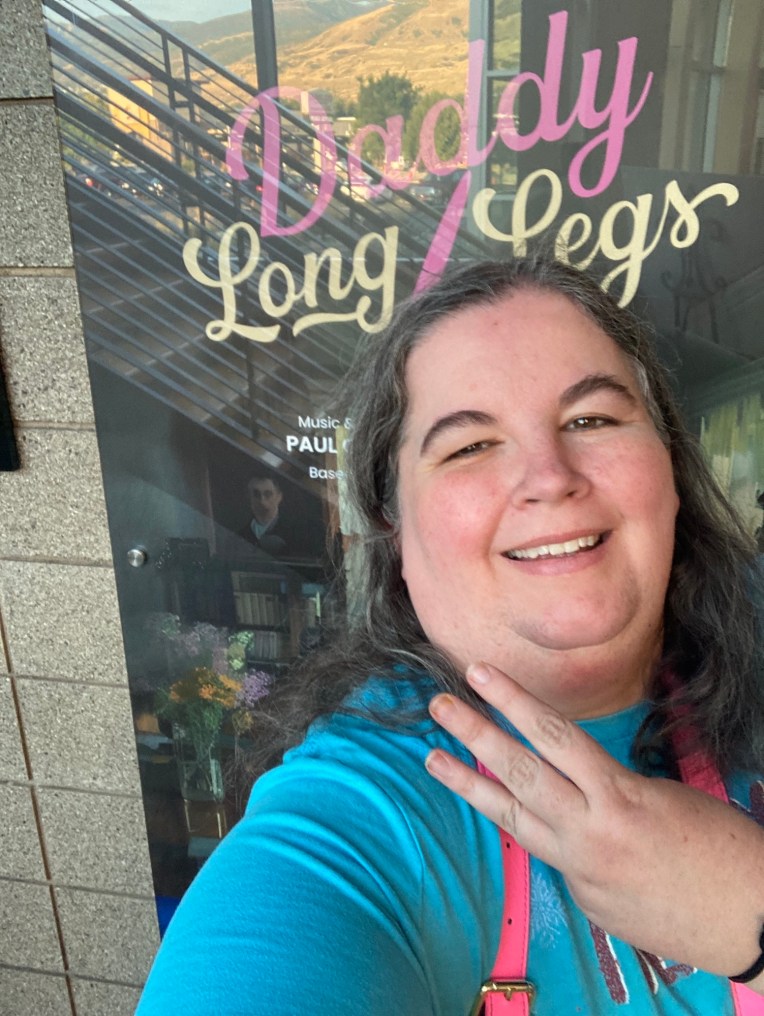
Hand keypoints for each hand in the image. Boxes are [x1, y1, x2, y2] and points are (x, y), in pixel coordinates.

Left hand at [425, 662, 763, 988]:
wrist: (750, 924)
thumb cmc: (723, 849)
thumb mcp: (665, 796)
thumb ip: (611, 786)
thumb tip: (578, 784)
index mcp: (618, 797)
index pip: (554, 736)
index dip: (512, 701)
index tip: (480, 673)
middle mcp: (589, 834)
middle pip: (519, 775)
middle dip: (475, 735)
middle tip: (440, 704)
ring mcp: (580, 872)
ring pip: (513, 819)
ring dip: (470, 786)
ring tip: (433, 759)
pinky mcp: (583, 900)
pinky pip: (547, 854)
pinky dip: (532, 828)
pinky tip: (515, 811)